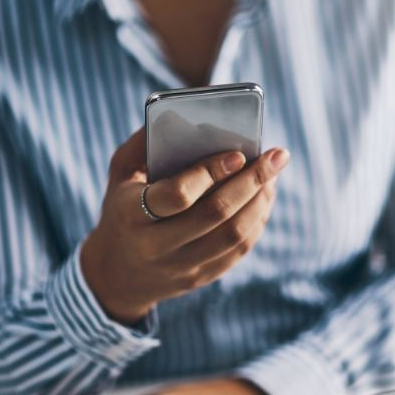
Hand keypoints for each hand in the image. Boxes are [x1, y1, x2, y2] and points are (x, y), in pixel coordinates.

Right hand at [81, 128, 289, 323]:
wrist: (117, 273)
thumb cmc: (122, 207)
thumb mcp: (120, 173)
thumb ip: (144, 143)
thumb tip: (188, 116)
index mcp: (131, 215)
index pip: (178, 195)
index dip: (210, 173)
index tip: (238, 153)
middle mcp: (156, 247)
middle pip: (216, 215)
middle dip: (252, 181)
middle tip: (277, 156)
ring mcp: (181, 267)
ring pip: (234, 236)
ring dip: (261, 201)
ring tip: (273, 174)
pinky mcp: (201, 278)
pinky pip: (239, 251)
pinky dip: (257, 220)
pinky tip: (264, 196)